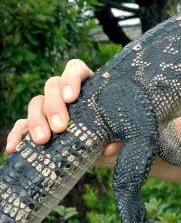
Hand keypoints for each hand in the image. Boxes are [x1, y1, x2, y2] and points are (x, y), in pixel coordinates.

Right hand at [5, 59, 121, 166]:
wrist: (106, 154)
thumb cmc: (118, 137)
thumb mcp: (125, 136)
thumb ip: (122, 138)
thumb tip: (110, 147)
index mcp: (90, 86)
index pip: (75, 69)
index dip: (70, 78)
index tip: (72, 97)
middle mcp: (67, 93)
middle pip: (51, 85)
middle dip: (53, 106)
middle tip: (60, 128)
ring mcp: (50, 109)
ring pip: (35, 102)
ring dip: (36, 120)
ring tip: (43, 141)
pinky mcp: (39, 127)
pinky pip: (21, 126)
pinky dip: (17, 135)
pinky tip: (14, 148)